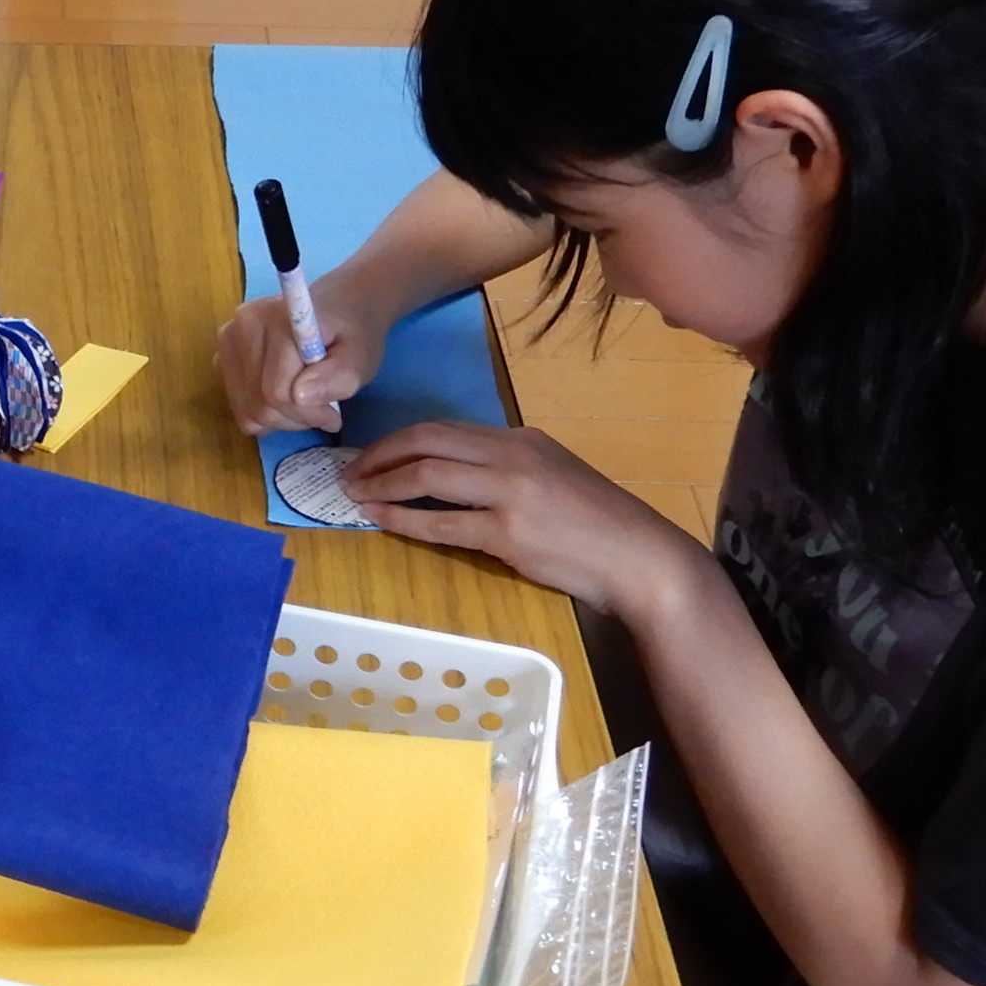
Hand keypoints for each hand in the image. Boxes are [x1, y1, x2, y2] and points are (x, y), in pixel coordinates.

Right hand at [215, 281, 380, 433]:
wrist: (338, 308)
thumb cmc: (351, 332)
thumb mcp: (360, 356)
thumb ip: (338, 376)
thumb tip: (299, 395)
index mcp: (274, 318)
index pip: (276, 392)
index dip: (308, 414)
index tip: (334, 415)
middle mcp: (240, 327)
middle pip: (258, 405)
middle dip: (295, 419)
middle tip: (323, 412)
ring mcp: (226, 344)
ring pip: (246, 411)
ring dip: (280, 420)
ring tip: (306, 403)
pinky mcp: (222, 359)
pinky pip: (239, 408)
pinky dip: (264, 415)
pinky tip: (286, 397)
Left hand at [345, 421, 715, 621]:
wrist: (637, 557)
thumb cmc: (596, 525)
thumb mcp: (553, 477)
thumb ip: (508, 469)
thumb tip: (456, 475)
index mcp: (521, 439)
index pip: (445, 428)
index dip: (399, 439)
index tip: (371, 453)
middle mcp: (512, 455)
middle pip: (428, 441)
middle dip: (379, 454)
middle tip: (348, 471)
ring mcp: (510, 492)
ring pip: (427, 476)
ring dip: (382, 484)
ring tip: (354, 495)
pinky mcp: (508, 533)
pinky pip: (442, 524)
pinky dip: (404, 520)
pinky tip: (381, 520)